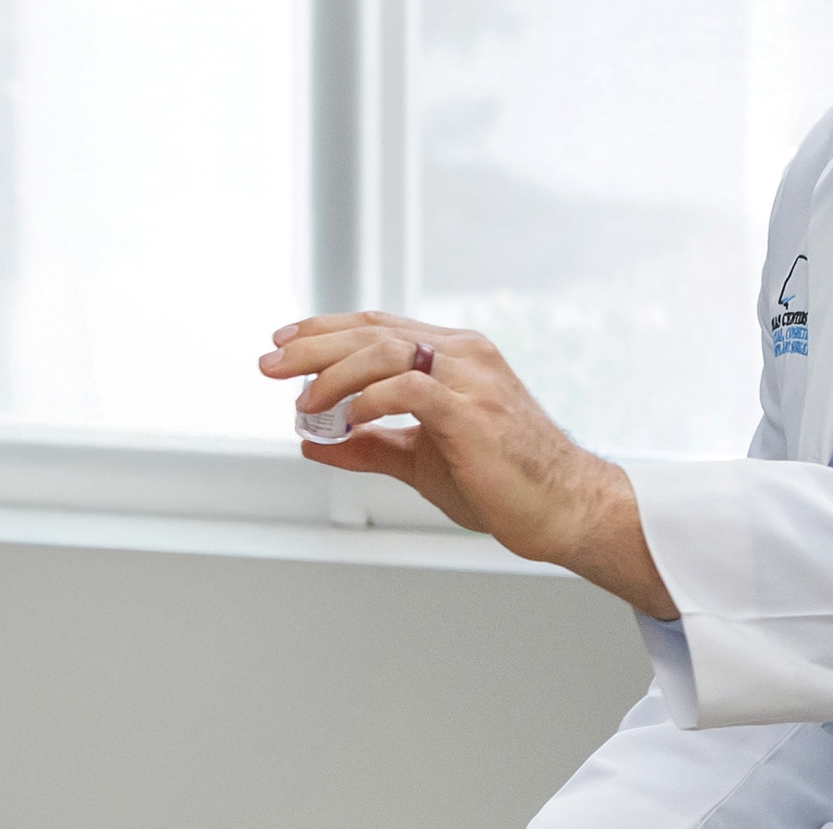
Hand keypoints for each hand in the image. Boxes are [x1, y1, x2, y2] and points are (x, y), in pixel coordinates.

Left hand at [258, 311, 676, 618]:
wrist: (561, 506)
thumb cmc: (502, 481)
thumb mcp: (422, 459)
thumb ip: (370, 446)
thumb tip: (313, 443)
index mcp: (457, 355)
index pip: (380, 325)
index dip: (327, 329)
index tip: (284, 343)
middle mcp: (464, 354)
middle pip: (373, 330)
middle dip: (313, 345)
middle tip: (270, 364)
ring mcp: (471, 379)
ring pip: (385, 350)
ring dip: (332, 373)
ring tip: (303, 402)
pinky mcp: (472, 411)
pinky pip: (408, 389)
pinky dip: (368, 401)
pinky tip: (347, 421)